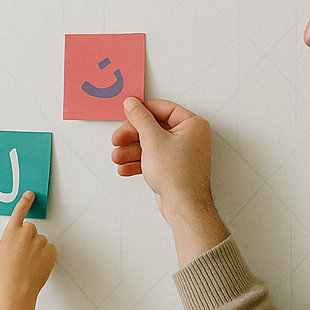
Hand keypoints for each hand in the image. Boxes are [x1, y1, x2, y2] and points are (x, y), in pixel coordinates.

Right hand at [0, 192, 56, 299]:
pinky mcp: (51, 250)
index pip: (20, 211)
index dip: (25, 202)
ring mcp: (40, 240)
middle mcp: (27, 232)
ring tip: (29, 264)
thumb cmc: (7, 272)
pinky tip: (37, 266)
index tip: (30, 194)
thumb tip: (21, 237)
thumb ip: (13, 238)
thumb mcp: (3, 250)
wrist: (17, 287)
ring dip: (37, 250)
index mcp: (12, 231)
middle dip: (29, 239)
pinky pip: (49, 250)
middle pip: (31, 230)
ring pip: (40, 241)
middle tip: (23, 255)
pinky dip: (45, 257)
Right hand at [110, 97, 213, 213]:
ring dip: (131, 151)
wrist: (184, 206)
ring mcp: (181, 154)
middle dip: (132, 136)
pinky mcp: (173, 168)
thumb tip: (131, 103)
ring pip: (151, 146)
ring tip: (117, 157)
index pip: (162, 109)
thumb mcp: (153, 139)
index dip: (141, 111)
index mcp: (192, 124)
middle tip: (117, 139)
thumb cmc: (178, 175)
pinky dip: (138, 163)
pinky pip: (153, 160)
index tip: (126, 112)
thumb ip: (140, 118)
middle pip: (153, 128)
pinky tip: (125, 168)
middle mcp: (189, 137)